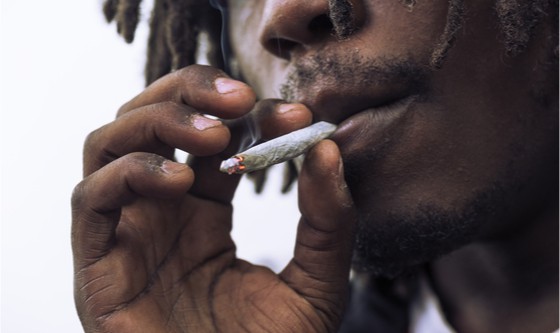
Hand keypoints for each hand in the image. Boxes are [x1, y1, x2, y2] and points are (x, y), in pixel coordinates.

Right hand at [71, 65, 356, 332]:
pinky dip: (129, 174)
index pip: (213, 136)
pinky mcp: (98, 266)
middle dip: (192, 92)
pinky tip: (179, 184)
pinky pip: (91, 199)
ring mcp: (127, 234)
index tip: (294, 113)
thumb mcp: (316, 284)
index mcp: (204, 211)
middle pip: (151, 119)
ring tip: (215, 136)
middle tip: (244, 98)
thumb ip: (328, 220)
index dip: (249, 114)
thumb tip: (329, 147)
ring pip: (110, 143)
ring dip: (158, 121)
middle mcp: (159, 213)